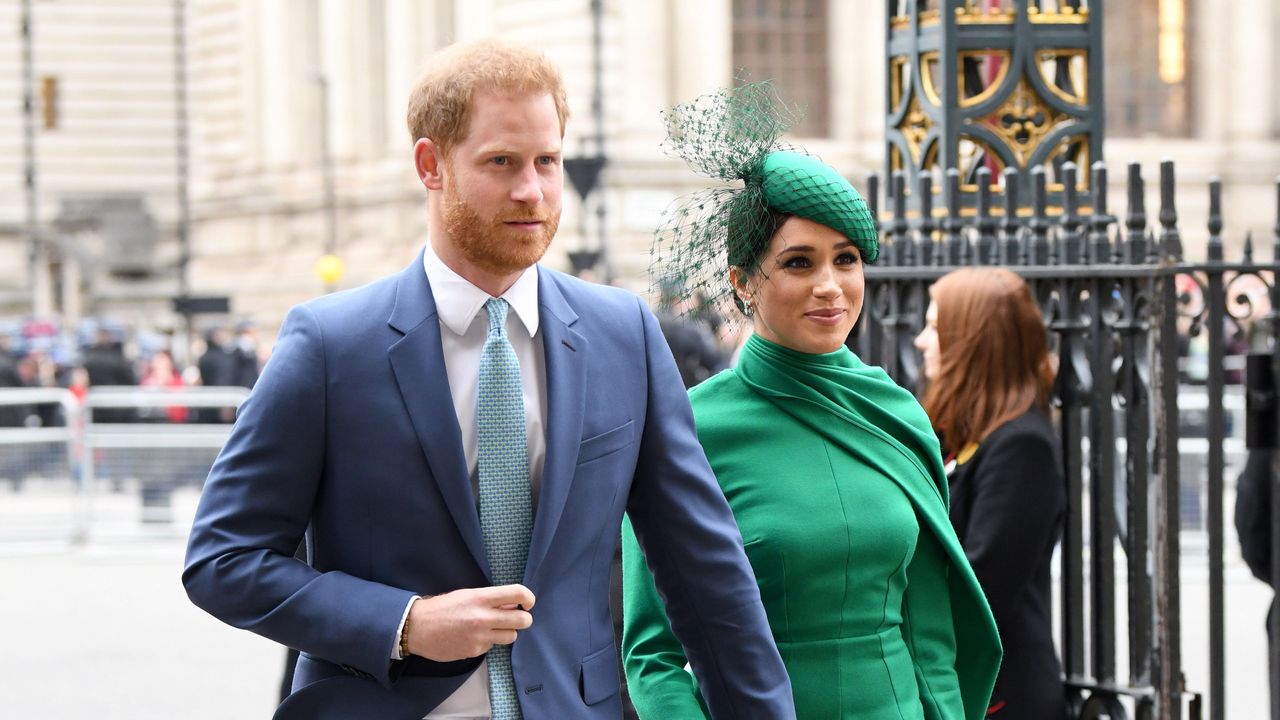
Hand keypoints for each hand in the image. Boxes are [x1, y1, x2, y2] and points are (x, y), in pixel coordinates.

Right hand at [404, 584, 535, 660]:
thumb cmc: (441, 608)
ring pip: (511, 637)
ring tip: (493, 628)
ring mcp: (479, 637)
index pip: (518, 593)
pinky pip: (492, 647)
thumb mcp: (467, 595)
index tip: (528, 603)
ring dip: (506, 632)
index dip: (529, 598)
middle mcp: (483, 617)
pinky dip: (487, 642)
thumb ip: (491, 599)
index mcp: (481, 598)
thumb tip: (514, 603)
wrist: (416, 628)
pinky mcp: (474, 651)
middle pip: (522, 620)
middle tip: (517, 617)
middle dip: (523, 619)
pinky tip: (473, 637)